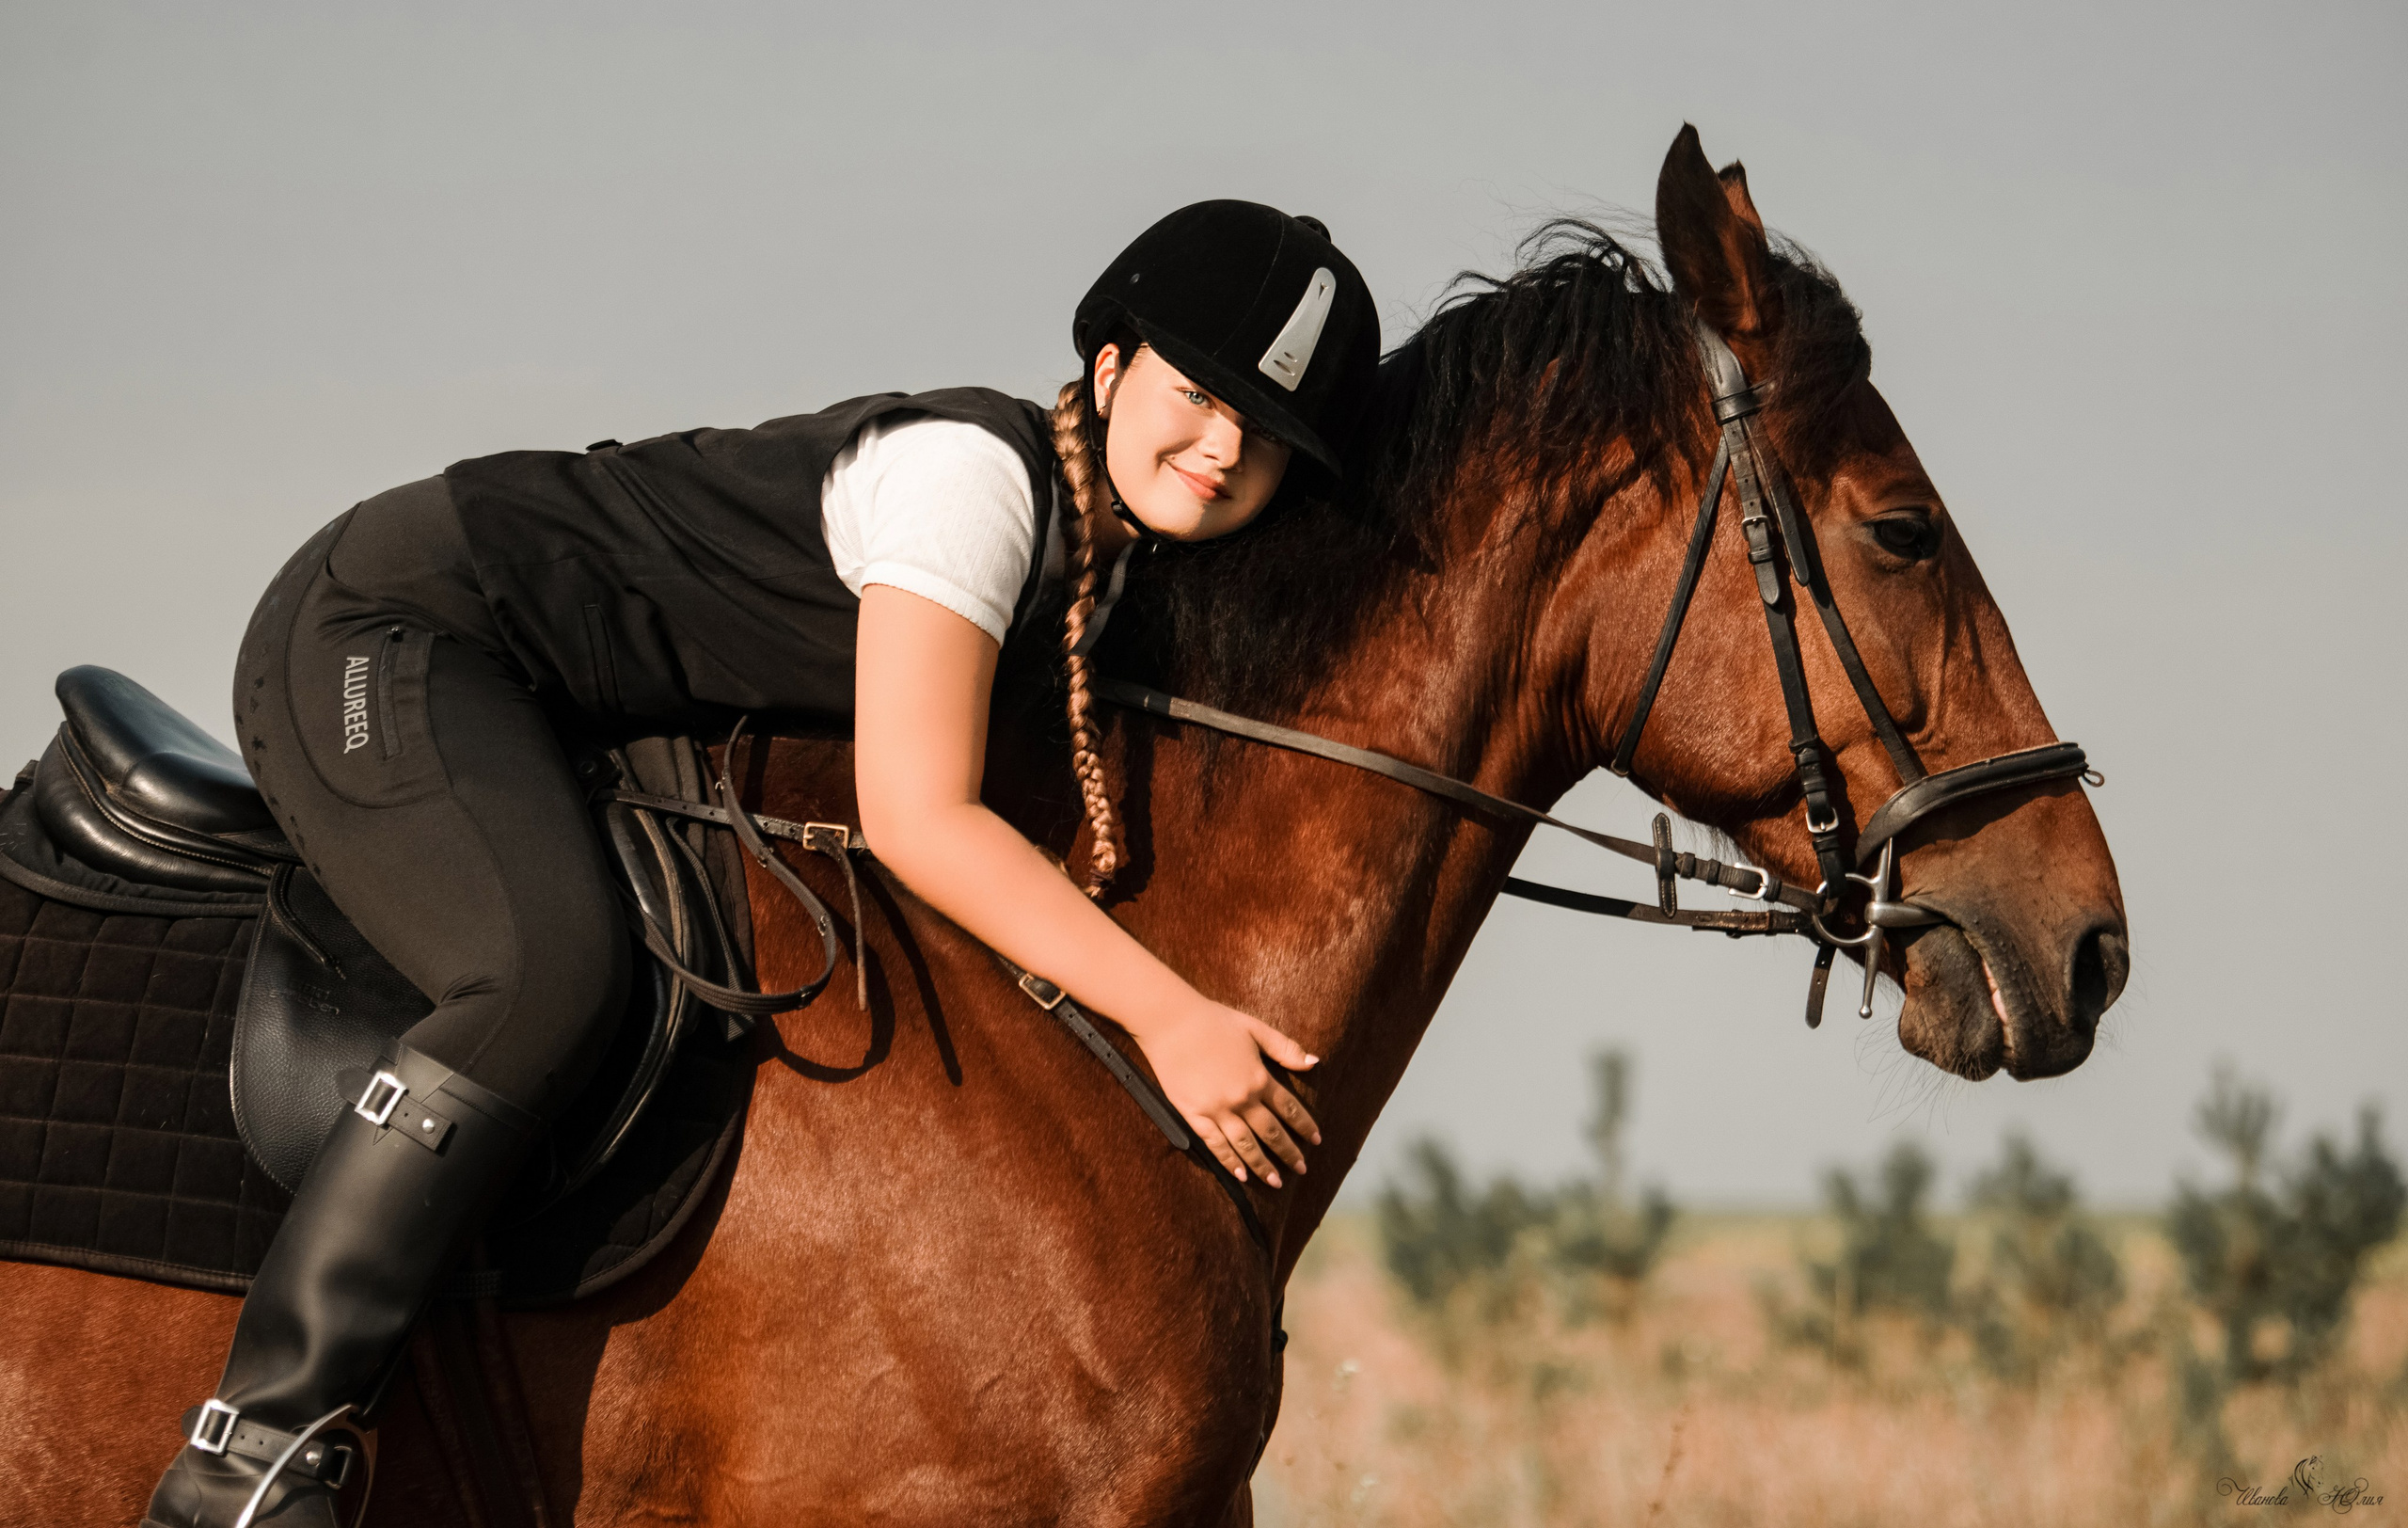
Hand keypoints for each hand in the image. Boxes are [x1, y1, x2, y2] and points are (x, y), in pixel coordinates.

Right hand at [1131, 999, 1321, 1186]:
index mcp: (1259, 1077)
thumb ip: (1285, 1048)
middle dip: (1289, 1153)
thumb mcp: (1255, 1029)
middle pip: (1271, 1133)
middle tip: (1301, 1169)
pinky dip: (1230, 1162)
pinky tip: (1240, 1175)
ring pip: (1246, 1145)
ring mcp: (1217, 1109)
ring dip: (1263, 1166)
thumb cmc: (1213, 1021)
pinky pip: (1216, 1144)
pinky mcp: (1194, 1115)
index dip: (1305, 1126)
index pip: (1289, 1108)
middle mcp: (1242, 1098)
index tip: (1316, 1140)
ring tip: (1275, 1182)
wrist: (1171, 1023)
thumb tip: (1314, 1063)